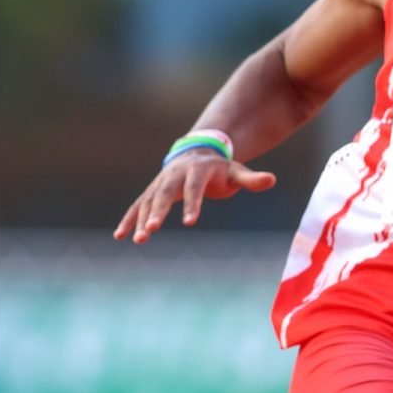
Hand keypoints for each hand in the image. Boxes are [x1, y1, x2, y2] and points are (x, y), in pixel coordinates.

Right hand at [113, 153, 274, 243]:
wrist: (197, 153)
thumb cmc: (220, 168)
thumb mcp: (236, 172)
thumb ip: (251, 179)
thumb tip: (272, 179)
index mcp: (196, 171)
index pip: (194, 189)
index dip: (192, 205)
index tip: (190, 223)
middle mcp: (174, 176)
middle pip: (163, 194)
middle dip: (157, 212)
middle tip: (151, 231)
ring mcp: (160, 183)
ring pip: (148, 202)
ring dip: (140, 220)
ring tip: (138, 240)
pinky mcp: (151, 192)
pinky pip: (138, 206)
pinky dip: (129, 219)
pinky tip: (120, 236)